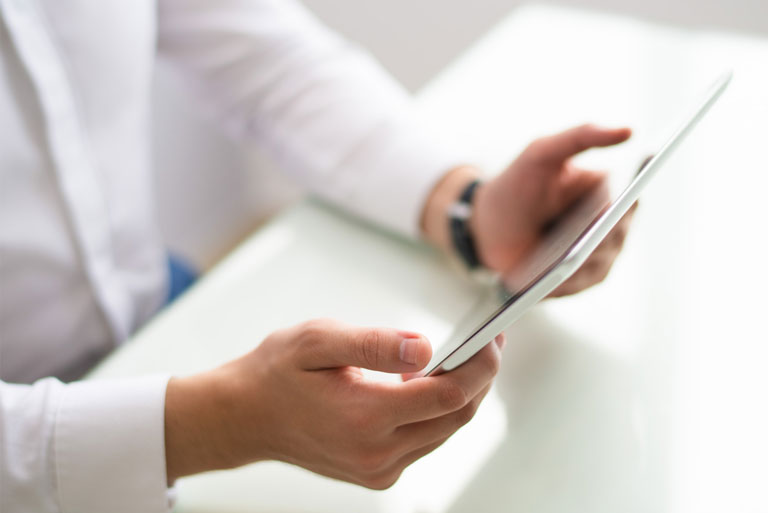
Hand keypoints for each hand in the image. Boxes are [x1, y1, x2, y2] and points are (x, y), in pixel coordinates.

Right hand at [165, 319, 503, 487]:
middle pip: (456, 417)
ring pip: (444, 431)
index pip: (449, 394)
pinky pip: (424, 442)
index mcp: (365, 416)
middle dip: (479, 378)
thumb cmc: (276, 373)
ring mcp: (377, 469)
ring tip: (463, 358)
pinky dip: (436, 413)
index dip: (481, 366)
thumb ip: (375, 343)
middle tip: (486, 343)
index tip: (492, 338)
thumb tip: (425, 347)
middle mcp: (376, 453)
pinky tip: (427, 385)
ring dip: (460, 395)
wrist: (244, 417)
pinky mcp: (376, 474)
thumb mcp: (318, 340)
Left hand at [471, 124, 634, 295]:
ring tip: (562, 263)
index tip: (609, 209)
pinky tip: (548, 281)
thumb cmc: (516, 184)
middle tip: (586, 239)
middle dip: (600, 237)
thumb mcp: (542, 152)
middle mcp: (609, 224)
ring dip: (582, 263)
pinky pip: (578, 284)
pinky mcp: (578, 279)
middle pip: (616, 235)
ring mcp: (596, 255)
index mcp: (606, 191)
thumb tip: (628, 131)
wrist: (486, 224)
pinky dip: (564, 283)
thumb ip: (581, 136)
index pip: (627, 199)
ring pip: (600, 262)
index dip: (623, 206)